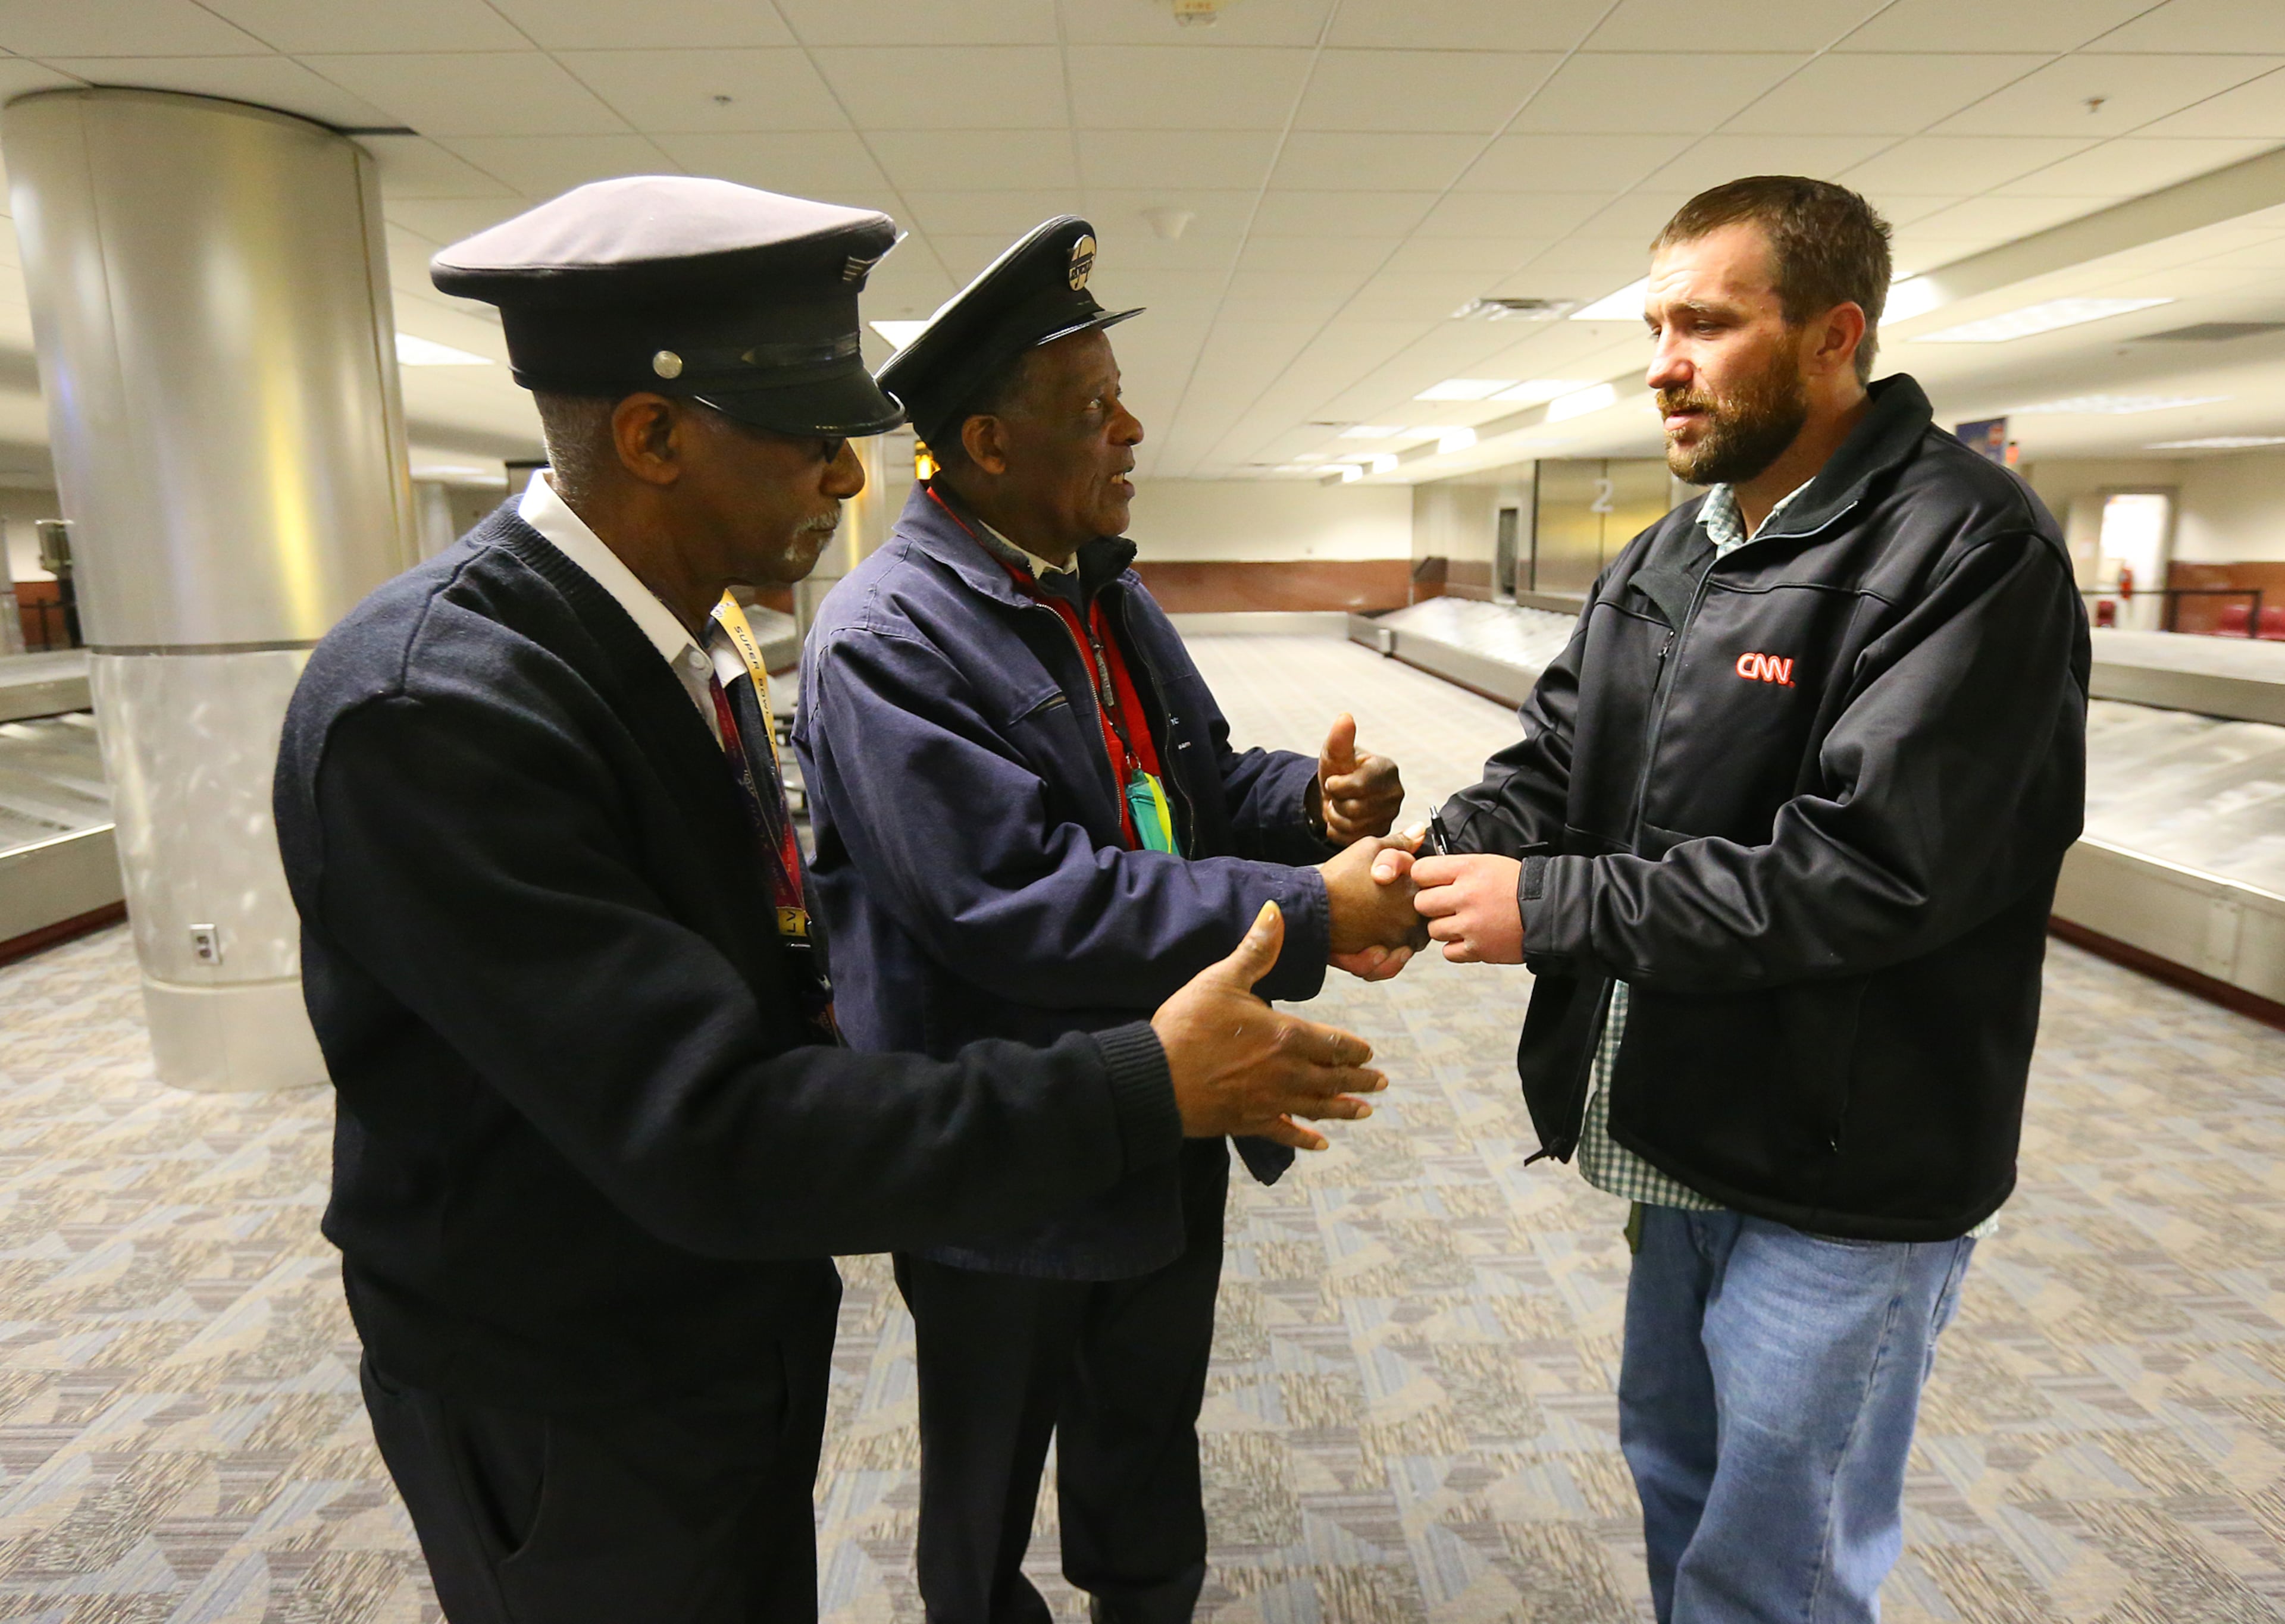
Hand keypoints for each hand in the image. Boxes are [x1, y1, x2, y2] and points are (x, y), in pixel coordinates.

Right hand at [1153, 902, 1387, 1151]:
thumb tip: (1276, 911)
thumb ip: (1256, 950)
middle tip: (1380, 1083)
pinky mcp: (1249, 1122)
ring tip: (1364, 1111)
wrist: (1155, 1077)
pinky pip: (1286, 1133)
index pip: (1333, 1043)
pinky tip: (1320, 1143)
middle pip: (1333, 1077)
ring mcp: (1270, 1101)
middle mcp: (1288, 1072)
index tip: (1368, 1053)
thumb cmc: (1187, 1025)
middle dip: (1359, 1080)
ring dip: (1343, 1109)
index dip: (1353, 1049)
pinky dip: (1305, 1139)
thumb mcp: (1221, 979)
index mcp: (1286, 1035)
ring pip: (1318, 1107)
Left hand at [1313, 713, 1403, 842]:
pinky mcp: (1381, 834)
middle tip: (1336, 794)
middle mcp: (1395, 793)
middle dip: (1336, 802)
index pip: (1358, 785)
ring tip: (1339, 805)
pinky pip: (1351, 839)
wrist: (1339, 793)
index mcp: (1387, 769)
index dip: (1337, 786)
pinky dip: (1339, 831)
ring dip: (1336, 817)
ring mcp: (1390, 816)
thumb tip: (1345, 717)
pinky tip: (1342, 818)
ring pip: (1353, 827)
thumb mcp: (1335, 753)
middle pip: (1355, 809)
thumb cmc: (1340, 769)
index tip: (1332, 780)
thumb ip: (1340, 738)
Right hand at [1318, 835, 1429, 959]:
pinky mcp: (1378, 960)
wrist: (1312, 905)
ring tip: (1372, 927)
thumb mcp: (1370, 848)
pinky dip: (1381, 962)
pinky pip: (1387, 966)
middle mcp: (1410, 919)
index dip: (1413, 893)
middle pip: (1420, 924)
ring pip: (1405, 946)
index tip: (1394, 890)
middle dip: (1406, 919)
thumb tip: (1420, 830)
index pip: (1430, 896)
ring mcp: (1395, 941)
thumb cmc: (1339, 875)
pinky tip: (1371, 948)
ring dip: (1394, 941)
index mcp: (1414, 890)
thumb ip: (1400, 844)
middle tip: (1381, 909)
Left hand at [1409, 853, 1524, 963]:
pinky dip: (1456, 947)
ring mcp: (1471, 925)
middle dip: (1431, 905)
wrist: (1550, 910)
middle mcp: (1466, 896)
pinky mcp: (1478, 949)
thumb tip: (1426, 874)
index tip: (1432, 882)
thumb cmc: (1519, 885)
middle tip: (1448, 905)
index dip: (1424, 878)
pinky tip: (1471, 937)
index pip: (1421, 872)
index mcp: (1468, 869)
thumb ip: (1456, 869)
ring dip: (1445, 927)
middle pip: (1422, 903)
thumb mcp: (1487, 863)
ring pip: (1433, 930)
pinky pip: (1448, 952)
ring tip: (1464, 921)